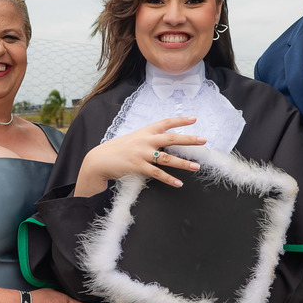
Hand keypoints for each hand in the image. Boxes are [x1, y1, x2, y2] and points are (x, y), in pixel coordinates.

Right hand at [74, 117, 205, 196]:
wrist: (99, 160)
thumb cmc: (117, 149)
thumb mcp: (133, 139)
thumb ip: (147, 139)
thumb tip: (163, 141)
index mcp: (145, 131)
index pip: (165, 123)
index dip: (180, 120)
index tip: (194, 119)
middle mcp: (145, 140)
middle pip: (171, 138)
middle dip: (189, 139)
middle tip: (203, 140)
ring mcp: (142, 154)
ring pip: (167, 158)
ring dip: (183, 163)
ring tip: (197, 167)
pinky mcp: (138, 167)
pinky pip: (157, 174)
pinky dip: (169, 179)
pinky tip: (179, 183)